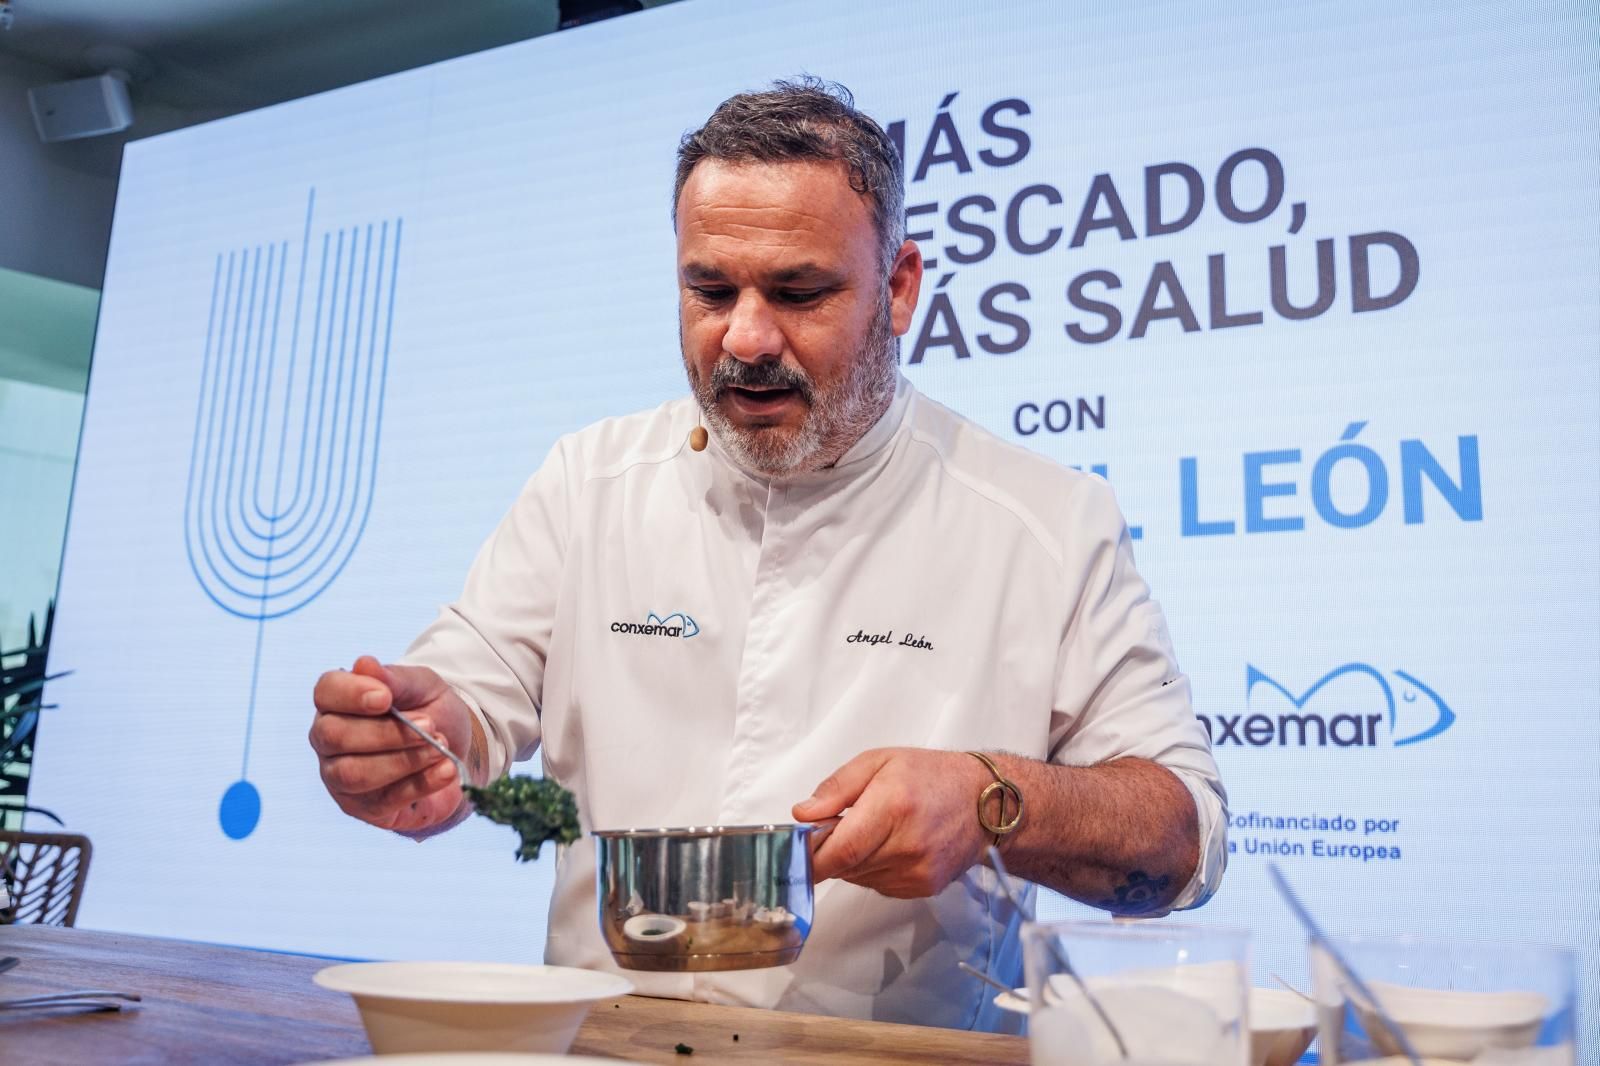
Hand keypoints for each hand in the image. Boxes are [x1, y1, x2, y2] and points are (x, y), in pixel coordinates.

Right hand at [309, 655, 473, 832]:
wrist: (456, 751)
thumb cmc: (429, 712)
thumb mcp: (423, 687)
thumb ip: (396, 679)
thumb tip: (364, 664)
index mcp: (338, 702)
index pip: (326, 692)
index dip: (351, 694)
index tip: (385, 697)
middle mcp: (329, 741)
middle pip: (336, 737)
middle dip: (387, 733)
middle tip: (430, 726)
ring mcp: (341, 778)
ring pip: (354, 773)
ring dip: (404, 760)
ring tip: (441, 749)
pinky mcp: (365, 808)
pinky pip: (386, 800)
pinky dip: (421, 783)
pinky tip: (446, 770)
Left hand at [791, 747, 991, 898]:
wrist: (984, 802)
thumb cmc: (931, 776)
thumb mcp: (879, 762)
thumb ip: (836, 788)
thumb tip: (803, 815)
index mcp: (892, 808)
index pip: (838, 851)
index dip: (810, 857)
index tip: (794, 853)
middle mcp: (906, 846)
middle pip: (844, 867)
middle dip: (830, 851)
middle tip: (838, 826)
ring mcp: (917, 872)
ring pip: (858, 878)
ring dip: (852, 860)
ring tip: (872, 831)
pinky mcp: (923, 888)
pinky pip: (878, 885)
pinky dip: (873, 868)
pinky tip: (890, 845)